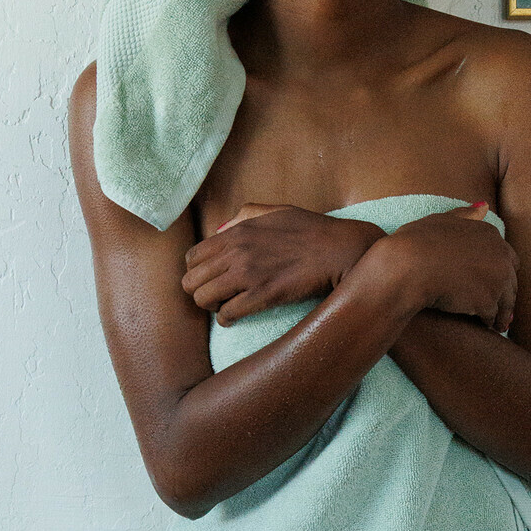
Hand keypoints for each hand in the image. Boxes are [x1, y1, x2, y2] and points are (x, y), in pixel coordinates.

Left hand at [182, 204, 383, 324]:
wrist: (340, 250)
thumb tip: (220, 230)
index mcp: (238, 231)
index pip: (192, 257)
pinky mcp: (263, 296)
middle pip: (191, 281)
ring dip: (212, 306)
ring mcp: (248, 274)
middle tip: (216, 296)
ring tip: (226, 306)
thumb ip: (245, 216)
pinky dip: (227, 319)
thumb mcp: (276, 211)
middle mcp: (237, 252)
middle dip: (200, 291)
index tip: (211, 278)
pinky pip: (227, 314)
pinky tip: (236, 317)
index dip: (197, 272)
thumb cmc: (312, 230)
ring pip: (203, 299)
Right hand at [384, 204, 517, 332]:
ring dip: (501, 313)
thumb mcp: (440, 220)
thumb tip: (484, 206)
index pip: (508, 257)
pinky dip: (487, 322)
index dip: (498, 272)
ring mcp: (496, 278)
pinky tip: (482, 327)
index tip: (491, 282)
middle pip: (511, 281)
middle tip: (499, 308)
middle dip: (505, 294)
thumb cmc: (414, 242)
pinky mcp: (487, 301)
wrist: (405, 266)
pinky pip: (492, 316)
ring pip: (506, 301)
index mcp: (489, 234)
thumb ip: (464, 215)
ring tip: (495, 325)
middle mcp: (500, 254)